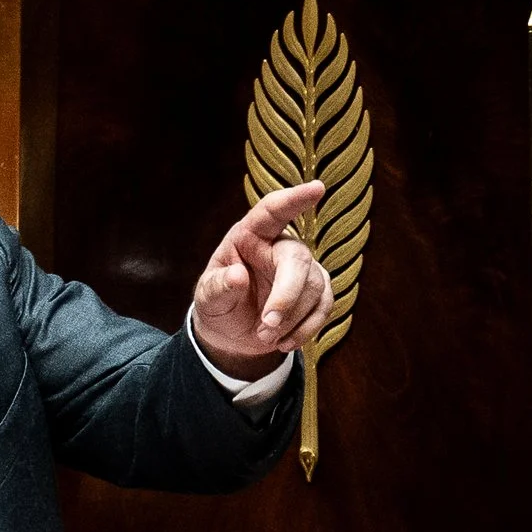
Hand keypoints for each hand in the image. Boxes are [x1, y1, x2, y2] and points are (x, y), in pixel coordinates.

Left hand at [190, 180, 333, 378]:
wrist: (232, 334)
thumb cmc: (218, 304)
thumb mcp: (207, 298)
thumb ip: (218, 288)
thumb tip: (236, 277)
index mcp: (250, 235)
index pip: (272, 211)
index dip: (294, 199)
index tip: (317, 188)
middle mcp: (280, 246)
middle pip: (298, 260)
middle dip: (286, 296)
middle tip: (266, 325)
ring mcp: (303, 268)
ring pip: (314, 287)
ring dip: (290, 319)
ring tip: (263, 336)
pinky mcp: (317, 292)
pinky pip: (324, 307)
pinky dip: (305, 329)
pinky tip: (283, 342)